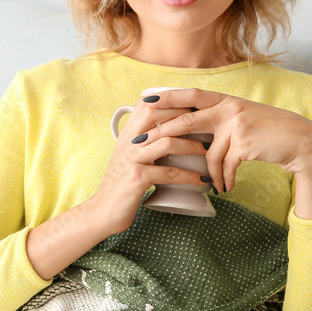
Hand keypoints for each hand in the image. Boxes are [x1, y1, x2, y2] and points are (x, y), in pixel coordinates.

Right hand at [90, 95, 211, 234]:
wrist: (103, 211)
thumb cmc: (121, 184)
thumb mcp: (128, 157)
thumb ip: (143, 142)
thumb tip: (166, 132)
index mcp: (127, 134)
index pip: (146, 104)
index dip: (170, 99)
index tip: (191, 105)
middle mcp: (128, 142)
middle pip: (155, 113)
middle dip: (183, 115)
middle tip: (205, 122)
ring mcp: (132, 159)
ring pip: (166, 142)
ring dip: (192, 145)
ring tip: (208, 150)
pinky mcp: (137, 178)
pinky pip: (168, 173)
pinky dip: (188, 176)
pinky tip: (201, 179)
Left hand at [139, 88, 311, 219]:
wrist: (303, 143)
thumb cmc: (271, 134)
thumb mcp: (244, 119)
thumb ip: (220, 119)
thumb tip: (192, 129)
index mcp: (227, 99)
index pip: (192, 93)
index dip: (168, 96)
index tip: (146, 101)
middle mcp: (229, 107)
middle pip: (187, 119)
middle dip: (162, 133)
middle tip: (142, 146)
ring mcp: (236, 124)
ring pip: (207, 151)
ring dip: (206, 171)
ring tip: (210, 182)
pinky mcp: (244, 143)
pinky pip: (224, 165)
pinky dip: (223, 179)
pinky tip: (225, 188)